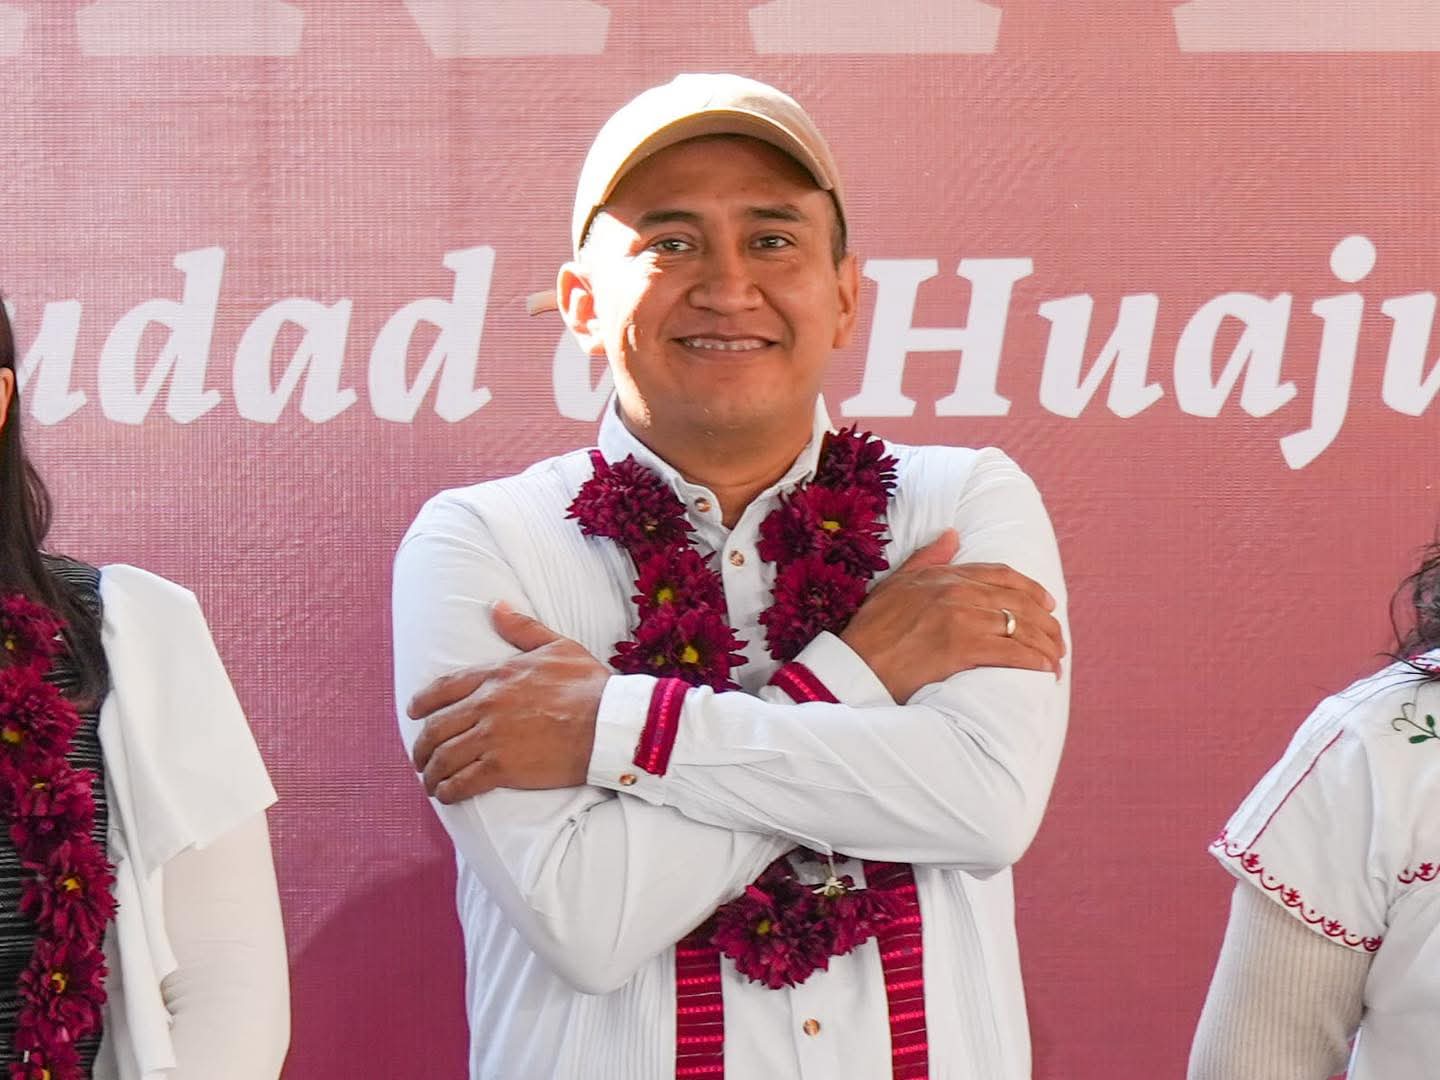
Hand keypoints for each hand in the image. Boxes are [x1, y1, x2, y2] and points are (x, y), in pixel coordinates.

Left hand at [408, 604, 610, 803]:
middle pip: (436, 727)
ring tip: (430, 782)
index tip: (413, 713)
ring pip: (444, 757)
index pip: (443, 688)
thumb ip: (522, 628)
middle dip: (421, 745)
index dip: (422, 702)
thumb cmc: (588, 684)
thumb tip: (496, 606)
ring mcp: (491, 738)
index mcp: (496, 675)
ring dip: (431, 772)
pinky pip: (462, 782)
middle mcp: (486, 706)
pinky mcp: (502, 768)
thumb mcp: (557, 645)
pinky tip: (446, 795)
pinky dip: (448, 790)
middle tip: (420, 757)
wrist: (608, 722)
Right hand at [840, 529, 1065, 701]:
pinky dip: (1032, 661)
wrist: (856, 665)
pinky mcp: (962, 648)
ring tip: (1054, 661)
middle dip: (1045, 623)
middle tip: (1057, 641)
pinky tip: (1043, 670)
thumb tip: (951, 536)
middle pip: (1018, 601)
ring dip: (1044, 645)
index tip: (1047, 604)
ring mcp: (961, 619)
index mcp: (945, 576)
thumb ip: (928, 559)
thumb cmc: (871, 630)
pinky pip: (1010, 653)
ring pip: (1019, 627)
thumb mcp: (896, 583)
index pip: (1001, 575)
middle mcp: (957, 592)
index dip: (1030, 589)